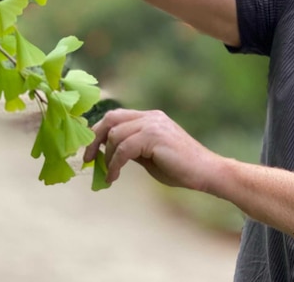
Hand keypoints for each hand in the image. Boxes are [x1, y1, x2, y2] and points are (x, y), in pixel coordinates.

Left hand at [84, 109, 221, 190]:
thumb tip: (109, 153)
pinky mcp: (154, 137)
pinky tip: (114, 177)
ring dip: (107, 157)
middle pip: (111, 119)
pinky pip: (123, 149)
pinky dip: (114, 164)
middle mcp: (151, 116)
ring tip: (109, 174)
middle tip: (87, 159)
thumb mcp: (150, 156)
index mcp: (151, 117)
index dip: (98, 132)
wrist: (206, 172)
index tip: (89, 151)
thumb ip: (132, 149)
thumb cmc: (181, 168)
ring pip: (115, 135)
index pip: (116, 116)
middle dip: (94, 139)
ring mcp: (153, 124)